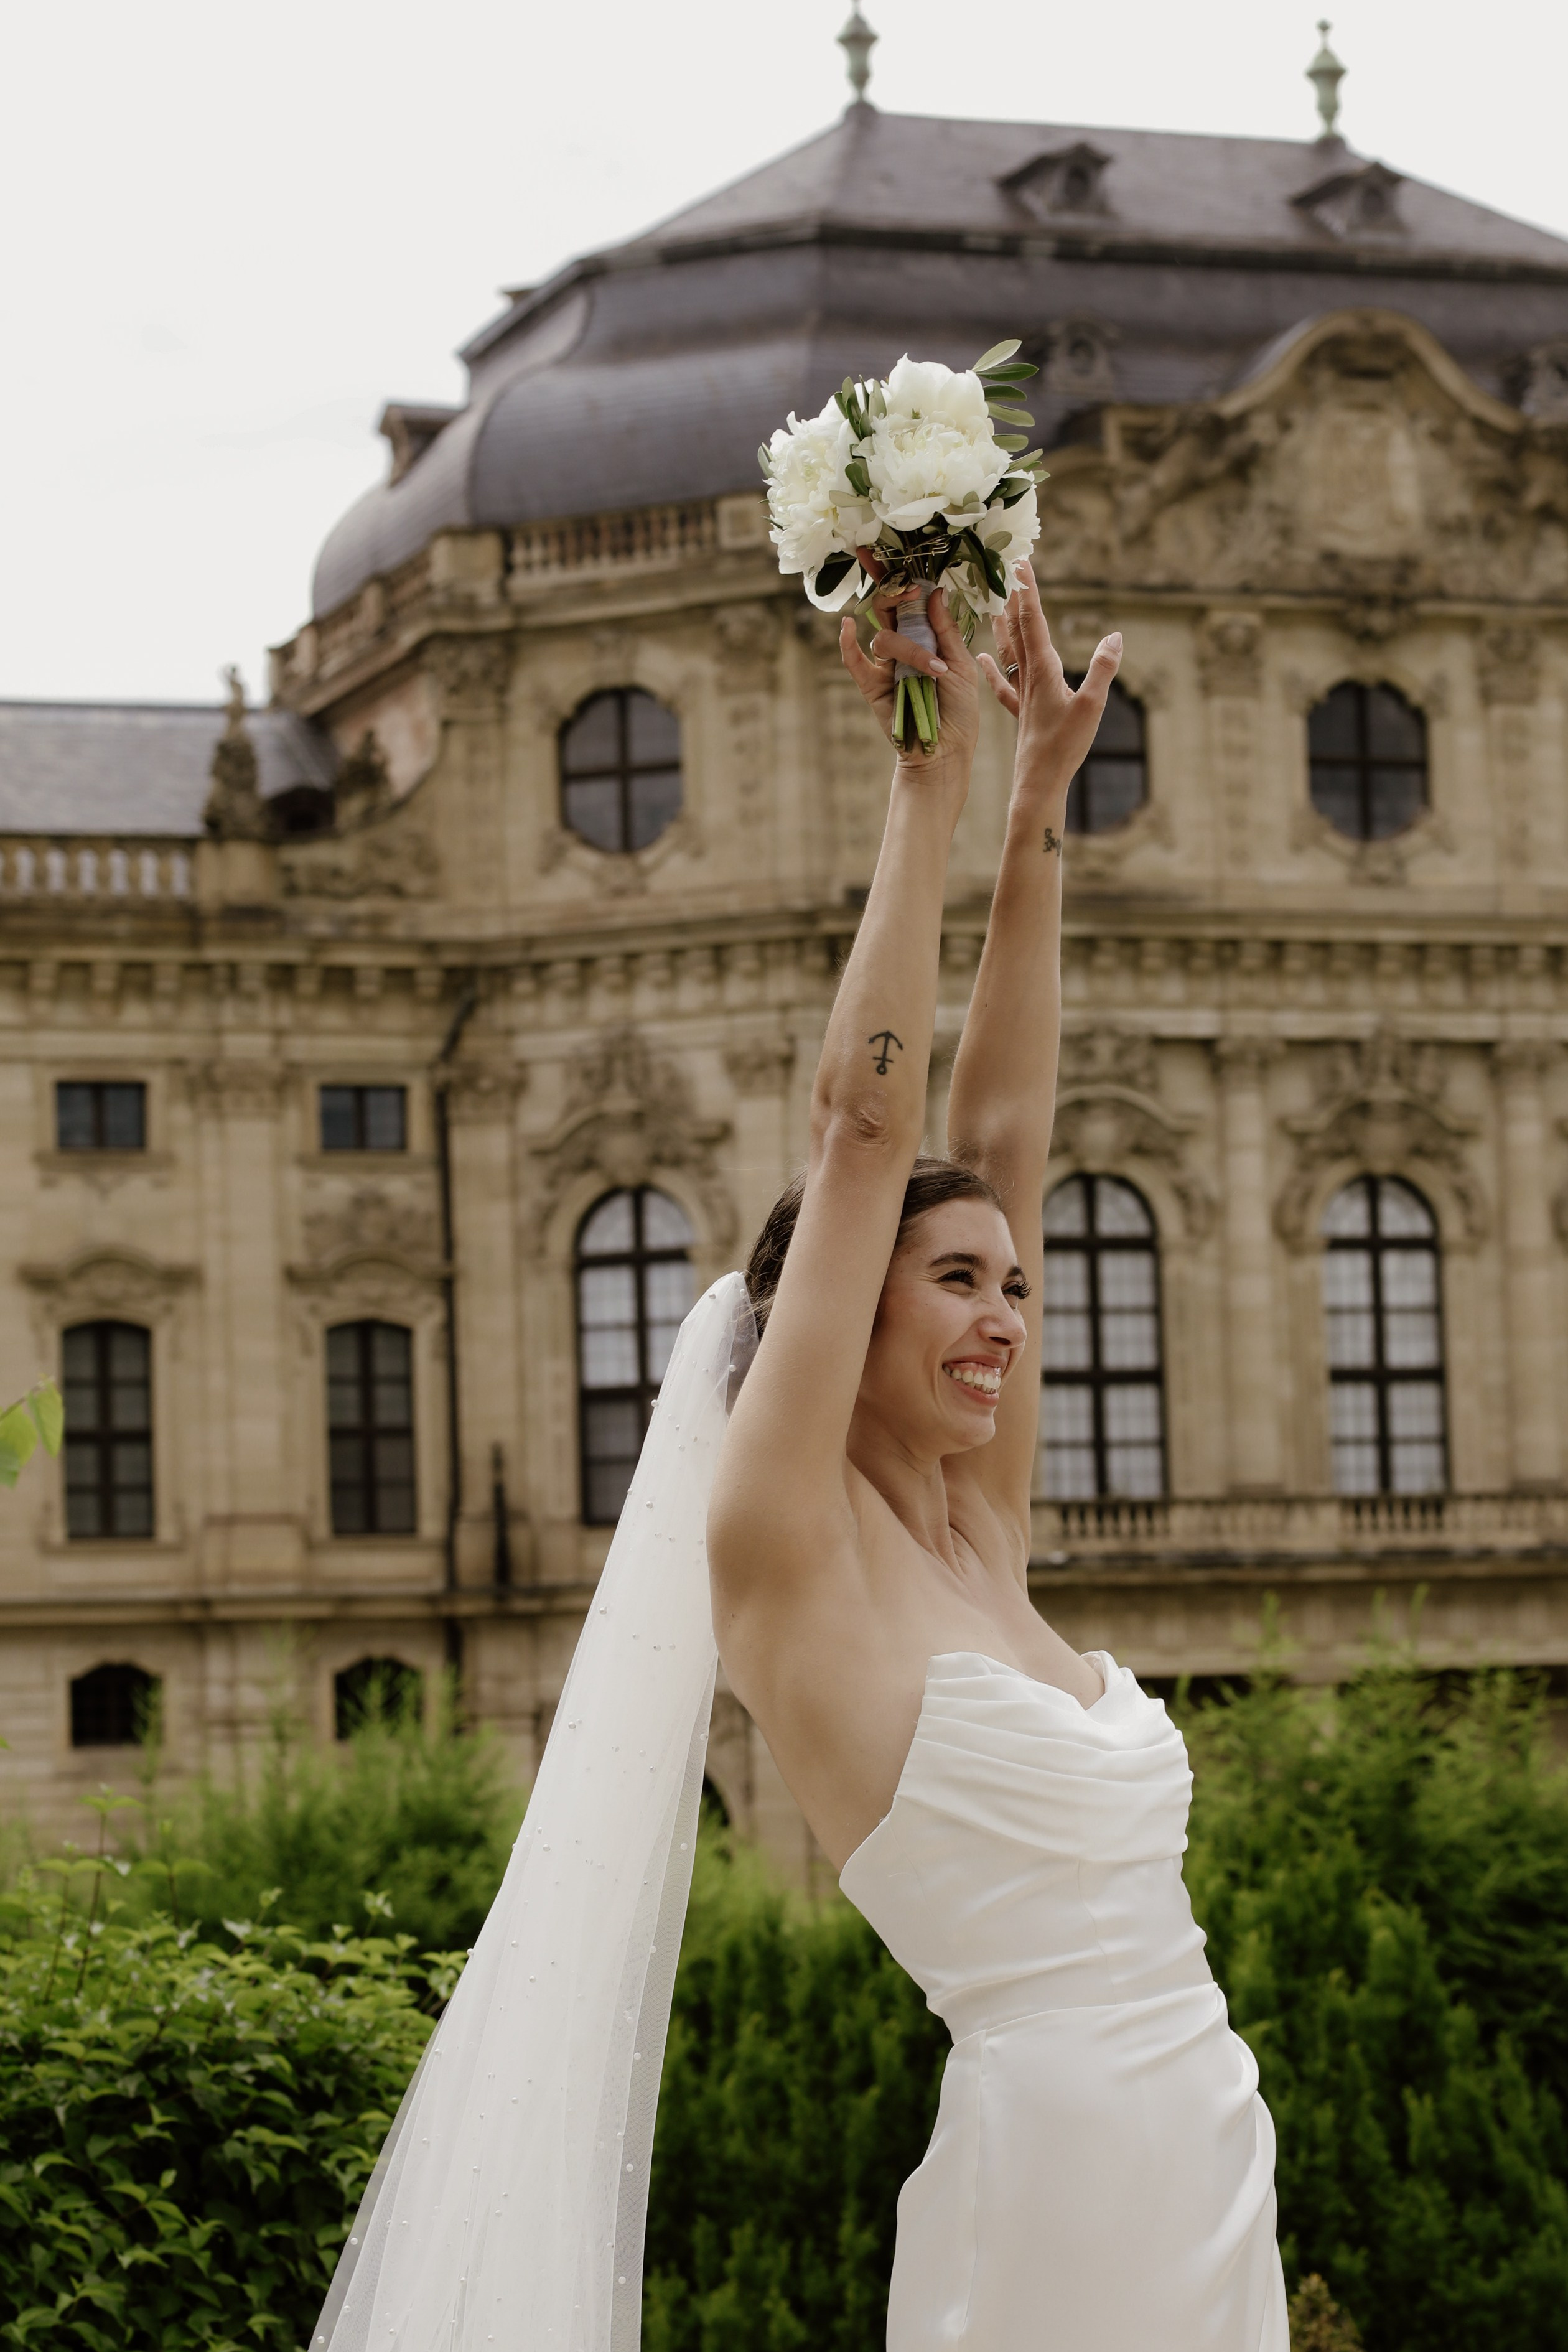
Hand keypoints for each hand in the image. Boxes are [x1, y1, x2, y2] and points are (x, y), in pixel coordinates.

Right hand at [837, 558, 981, 771]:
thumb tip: (934, 592)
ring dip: (908, 648)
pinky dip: (848, 644)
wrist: (945, 752)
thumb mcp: (963, 665)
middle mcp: (903, 645)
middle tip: (911, 595)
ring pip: (883, 636)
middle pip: (888, 607)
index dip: (897, 573)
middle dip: (898, 596)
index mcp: (926, 635)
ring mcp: (885, 665)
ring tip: (933, 671)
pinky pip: (854, 660)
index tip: (886, 548)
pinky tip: (848, 628)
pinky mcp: (871, 686)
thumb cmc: (960, 711)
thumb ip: (946, 630)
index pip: (909, 597)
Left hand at [977, 562, 1120, 804]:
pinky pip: (1003, 683)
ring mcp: (1022, 694)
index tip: (1019, 562)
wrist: (1038, 783)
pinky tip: (981, 658)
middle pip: (1018, 629)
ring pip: (1008, 650)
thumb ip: (1103, 670)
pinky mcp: (1022, 712)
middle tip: (1004, 568)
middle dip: (1013, 597)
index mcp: (1044, 670)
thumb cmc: (1064, 748)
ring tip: (991, 600)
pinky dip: (992, 667)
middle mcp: (1028, 677)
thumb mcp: (1092, 707)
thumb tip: (1115, 637)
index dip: (1027, 591)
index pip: (1033, 621)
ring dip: (1002, 623)